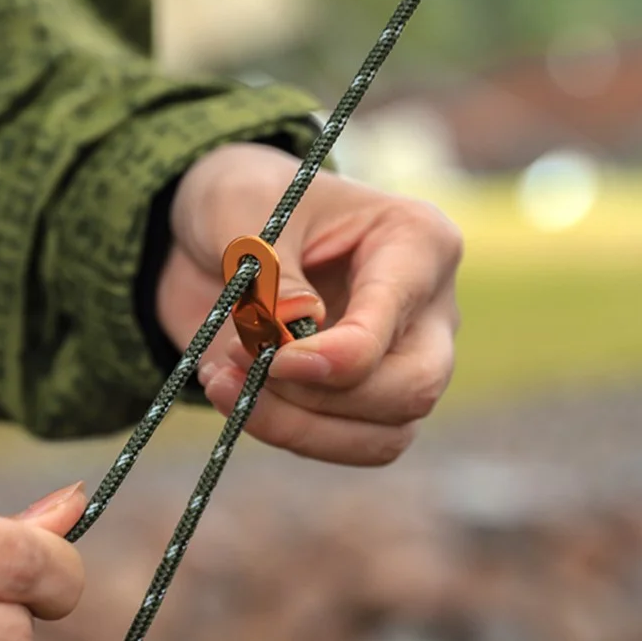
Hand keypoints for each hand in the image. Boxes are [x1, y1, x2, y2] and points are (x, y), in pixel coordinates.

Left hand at [158, 143, 462, 465]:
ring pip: (383, 434)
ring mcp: (399, 356)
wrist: (218, 230)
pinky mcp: (362, 392)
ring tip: (222, 381)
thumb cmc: (244, 198)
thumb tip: (298, 333)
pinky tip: (231, 393)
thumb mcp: (241, 209)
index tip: (267, 358)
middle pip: (412, 389)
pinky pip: (347, 442)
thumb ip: (272, 272)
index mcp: (416, 241)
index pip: (395, 321)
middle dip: (318, 399)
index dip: (334, 357)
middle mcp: (423, 307)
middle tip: (241, 368)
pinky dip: (286, 432)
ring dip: (295, 426)